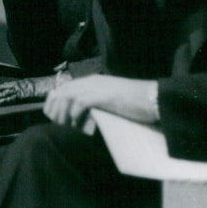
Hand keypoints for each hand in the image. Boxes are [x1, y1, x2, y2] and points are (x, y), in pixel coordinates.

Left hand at [0, 74, 60, 105]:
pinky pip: (11, 98)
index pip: (3, 87)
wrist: (59, 84)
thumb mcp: (37, 92)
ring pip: (2, 92)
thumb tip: (25, 98)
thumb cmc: (50, 88)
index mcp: (21, 84)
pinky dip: (1, 101)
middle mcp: (19, 84)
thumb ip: (30, 94)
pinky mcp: (25, 93)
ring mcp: (21, 88)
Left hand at [43, 75, 158, 129]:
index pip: (63, 88)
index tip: (52, 116)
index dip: (53, 102)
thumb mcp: (109, 101)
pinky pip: (80, 103)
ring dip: (63, 112)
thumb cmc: (134, 103)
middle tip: (57, 123)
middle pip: (62, 91)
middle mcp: (91, 82)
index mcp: (91, 82)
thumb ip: (95, 104)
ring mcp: (97, 87)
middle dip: (55, 108)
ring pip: (67, 96)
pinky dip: (75, 114)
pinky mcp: (103, 96)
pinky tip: (77, 124)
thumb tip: (81, 116)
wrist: (154, 99)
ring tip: (65, 125)